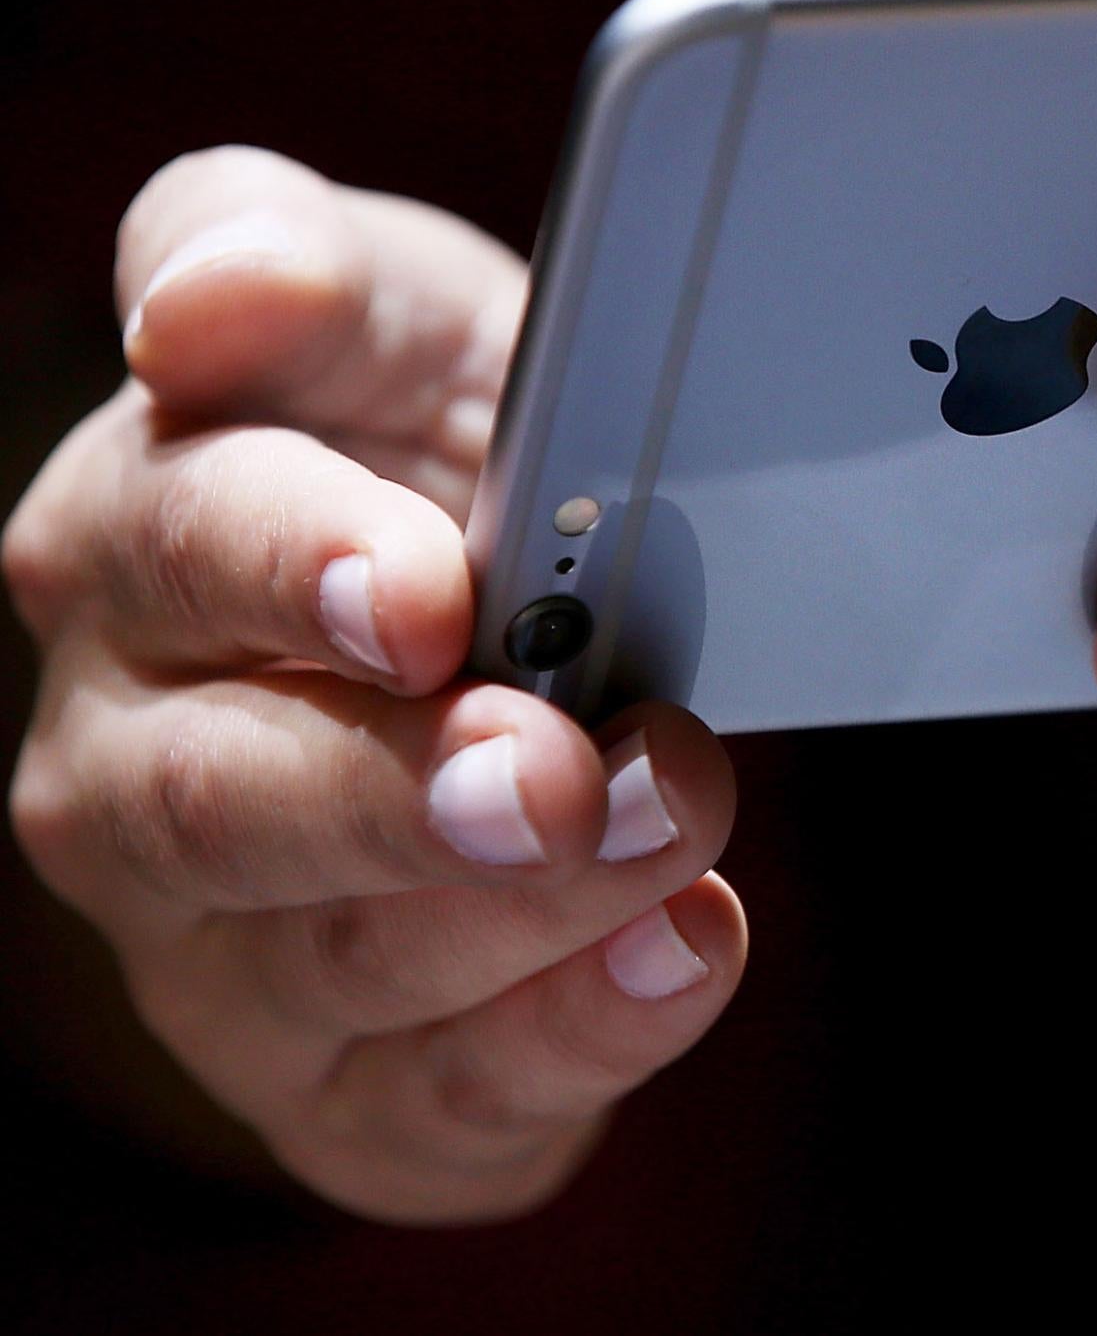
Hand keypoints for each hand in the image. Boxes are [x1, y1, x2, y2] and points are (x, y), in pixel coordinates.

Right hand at [4, 148, 745, 1221]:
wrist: (527, 620)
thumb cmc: (442, 455)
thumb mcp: (394, 318)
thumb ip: (290, 265)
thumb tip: (214, 296)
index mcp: (134, 546)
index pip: (176, 543)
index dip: (296, 566)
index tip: (426, 589)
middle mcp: (133, 766)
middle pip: (226, 800)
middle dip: (405, 792)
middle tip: (557, 765)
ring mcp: (219, 947)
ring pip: (345, 963)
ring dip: (531, 913)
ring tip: (680, 824)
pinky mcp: (340, 1082)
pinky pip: (437, 1104)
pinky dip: (577, 1038)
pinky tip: (689, 949)